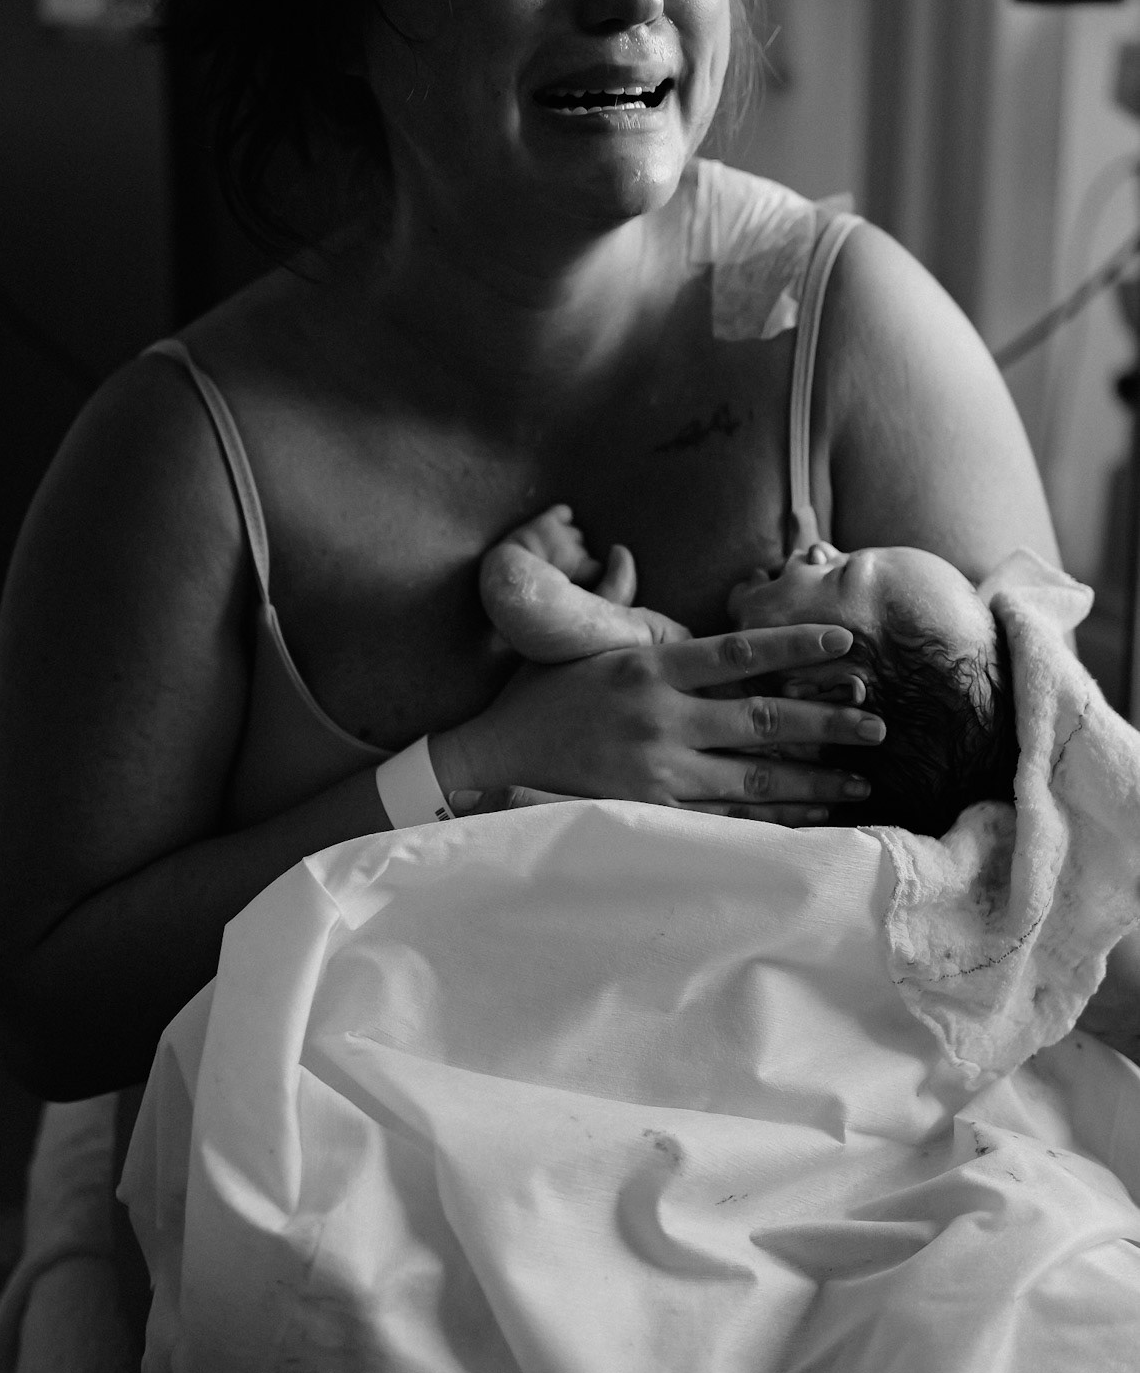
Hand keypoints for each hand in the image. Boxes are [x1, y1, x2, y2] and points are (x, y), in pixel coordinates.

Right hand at [430, 624, 884, 817]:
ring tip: (862, 779)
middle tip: (879, 724)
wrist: (491, 759)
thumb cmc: (539, 697)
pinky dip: (773, 817)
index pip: (739, 651)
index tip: (845, 642)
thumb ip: (618, 605)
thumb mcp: (580, 644)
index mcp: (651, 668)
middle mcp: (662, 716)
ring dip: (815, 778)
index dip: (796, 644)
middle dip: (828, 722)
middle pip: (764, 718)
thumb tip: (625, 555)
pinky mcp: (652, 809)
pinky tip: (810, 816)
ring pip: (756, 776)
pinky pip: (727, 816)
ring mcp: (659, 768)